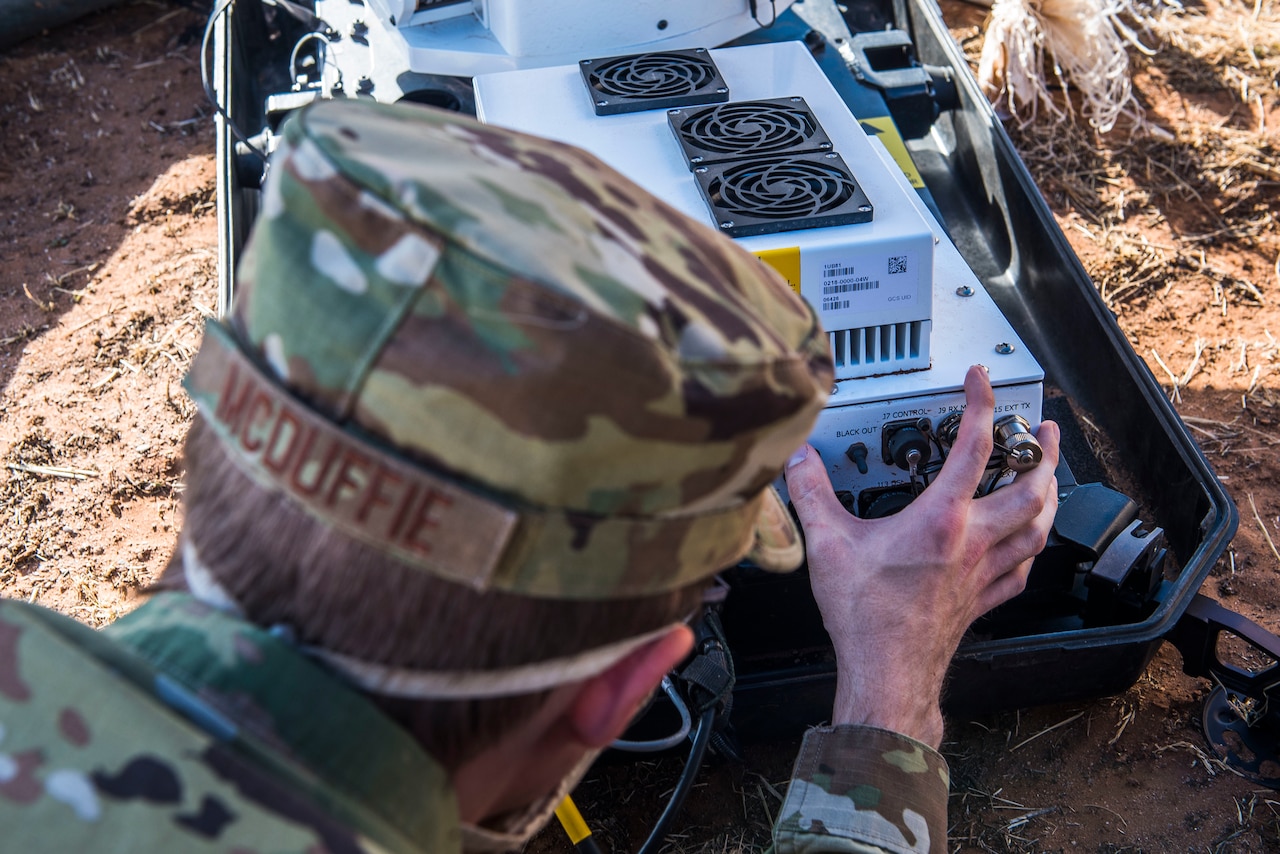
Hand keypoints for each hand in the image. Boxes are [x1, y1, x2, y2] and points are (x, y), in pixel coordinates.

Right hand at [784, 365, 1059, 747]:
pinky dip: (1032, 548)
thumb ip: (811, 494)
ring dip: (1049, 494)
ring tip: (1049, 475)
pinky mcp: (983, 599)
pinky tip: (1029, 543)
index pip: (974, 446)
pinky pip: (1023, 568)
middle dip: (1042, 451)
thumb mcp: (827, 544)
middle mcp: (972, 541)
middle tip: (1044, 428)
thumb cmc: (865, 616)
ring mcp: (983, 572)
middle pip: (1029, 486)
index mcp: (940, 519)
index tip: (981, 381)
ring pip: (1038, 526)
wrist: (886, 672)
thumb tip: (799, 461)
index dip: (982, 404)